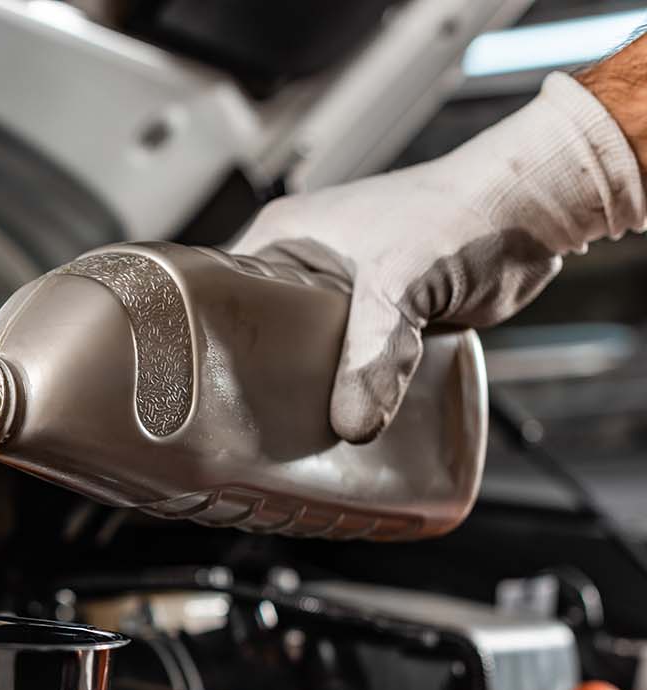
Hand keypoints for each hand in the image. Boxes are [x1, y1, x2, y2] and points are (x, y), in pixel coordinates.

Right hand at [233, 72, 645, 442]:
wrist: (535, 212)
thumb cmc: (463, 211)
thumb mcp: (400, 282)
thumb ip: (373, 354)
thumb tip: (353, 424)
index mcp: (284, 239)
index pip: (218, 294)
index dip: (204, 340)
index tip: (196, 385)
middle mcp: (304, 267)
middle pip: (259, 338)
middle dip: (258, 379)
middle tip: (244, 426)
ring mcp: (344, 298)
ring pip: (307, 358)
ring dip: (307, 391)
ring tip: (286, 435)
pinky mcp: (381, 324)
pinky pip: (351, 368)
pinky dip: (350, 393)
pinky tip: (342, 424)